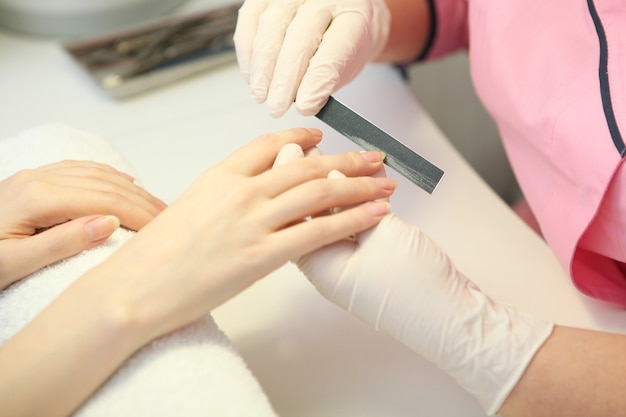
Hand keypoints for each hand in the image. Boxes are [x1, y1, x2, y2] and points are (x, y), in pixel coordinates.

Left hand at [0, 160, 165, 288]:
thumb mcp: (12, 265)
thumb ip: (60, 244)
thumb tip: (108, 223)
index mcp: (37, 198)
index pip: (104, 201)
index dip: (139, 214)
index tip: (164, 230)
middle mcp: (38, 179)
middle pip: (106, 184)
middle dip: (143, 202)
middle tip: (171, 220)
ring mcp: (36, 175)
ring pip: (97, 173)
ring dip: (131, 189)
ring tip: (156, 207)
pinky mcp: (34, 179)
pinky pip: (80, 169)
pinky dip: (109, 176)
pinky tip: (125, 184)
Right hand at [86, 128, 396, 340]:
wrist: (134, 289)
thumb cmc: (156, 255)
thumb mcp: (189, 207)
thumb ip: (225, 194)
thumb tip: (256, 188)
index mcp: (219, 176)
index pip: (270, 143)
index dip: (302, 138)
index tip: (322, 139)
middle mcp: (240, 192)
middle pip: (306, 165)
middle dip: (347, 160)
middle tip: (374, 158)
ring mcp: (252, 222)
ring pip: (319, 192)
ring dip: (359, 186)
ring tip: (386, 184)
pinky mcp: (262, 256)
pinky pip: (318, 231)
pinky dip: (353, 219)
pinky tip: (375, 214)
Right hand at [234, 0, 390, 116]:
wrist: (338, 16)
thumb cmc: (344, 40)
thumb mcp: (349, 62)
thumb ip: (329, 79)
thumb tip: (306, 102)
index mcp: (354, 11)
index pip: (334, 48)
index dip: (317, 80)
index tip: (304, 105)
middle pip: (300, 36)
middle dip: (284, 78)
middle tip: (277, 106)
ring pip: (271, 27)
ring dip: (263, 67)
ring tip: (261, 94)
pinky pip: (250, 20)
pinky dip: (248, 52)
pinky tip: (252, 75)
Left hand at [268, 142, 552, 413]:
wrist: (451, 318)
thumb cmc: (415, 286)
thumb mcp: (381, 234)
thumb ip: (351, 203)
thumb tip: (331, 176)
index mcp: (318, 263)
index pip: (297, 211)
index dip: (294, 177)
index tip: (294, 149)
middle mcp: (326, 265)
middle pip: (311, 213)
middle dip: (314, 178)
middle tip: (311, 146)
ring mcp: (345, 265)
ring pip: (335, 217)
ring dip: (342, 187)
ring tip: (343, 158)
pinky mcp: (366, 261)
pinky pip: (355, 225)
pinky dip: (360, 201)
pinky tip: (369, 178)